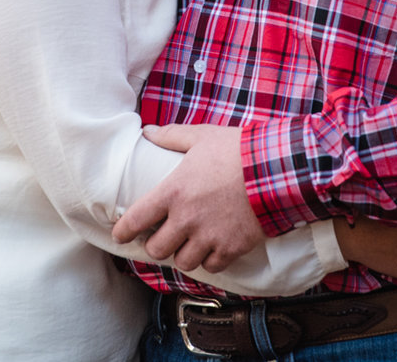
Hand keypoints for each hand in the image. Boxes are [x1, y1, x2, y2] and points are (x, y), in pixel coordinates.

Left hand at [110, 124, 263, 273]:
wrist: (276, 170)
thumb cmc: (237, 151)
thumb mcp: (200, 136)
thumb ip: (171, 136)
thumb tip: (148, 131)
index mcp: (173, 192)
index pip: (136, 220)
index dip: (123, 231)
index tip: (120, 235)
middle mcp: (186, 219)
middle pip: (157, 249)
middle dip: (156, 245)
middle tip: (161, 238)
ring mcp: (209, 237)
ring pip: (183, 262)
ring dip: (182, 255)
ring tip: (187, 245)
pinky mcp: (232, 248)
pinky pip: (212, 266)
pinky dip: (210, 261)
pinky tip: (212, 250)